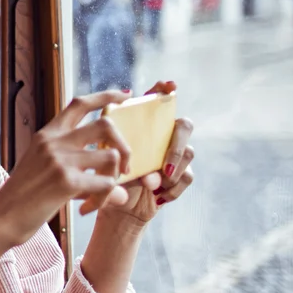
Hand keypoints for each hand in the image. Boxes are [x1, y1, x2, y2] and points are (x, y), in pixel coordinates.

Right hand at [0, 90, 135, 248]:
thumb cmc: (22, 197)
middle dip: (124, 145)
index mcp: (47, 135)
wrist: (1, 218)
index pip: (79, 103)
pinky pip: (106, 184)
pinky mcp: (66, 182)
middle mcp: (53, 142)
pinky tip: (88, 208)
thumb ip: (76, 168)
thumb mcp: (41, 169)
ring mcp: (60, 160)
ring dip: (115, 178)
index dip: (105, 96)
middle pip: (105, 125)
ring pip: (111, 155)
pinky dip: (105, 199)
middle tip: (125, 168)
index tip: (124, 96)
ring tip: (101, 195)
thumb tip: (118, 187)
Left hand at [97, 80, 194, 223]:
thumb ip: (114, 147)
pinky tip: (158, 196)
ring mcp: (173, 155)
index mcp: (140, 126)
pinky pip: (188, 176)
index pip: (157, 100)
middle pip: (184, 125)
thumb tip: (138, 158)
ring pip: (190, 152)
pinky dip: (173, 188)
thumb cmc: (106, 177)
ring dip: (172, 169)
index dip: (165, 90)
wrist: (114, 207)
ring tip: (151, 184)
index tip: (170, 86)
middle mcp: (161, 136)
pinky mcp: (179, 175)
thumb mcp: (103, 158)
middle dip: (177, 143)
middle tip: (164, 164)